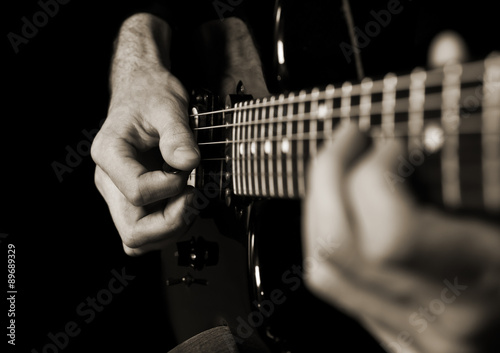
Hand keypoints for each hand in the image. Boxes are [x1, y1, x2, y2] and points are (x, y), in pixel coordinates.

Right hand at [91, 67, 199, 255]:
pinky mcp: (133, 199)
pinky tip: (182, 204)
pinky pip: (146, 230)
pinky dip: (167, 227)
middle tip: (193, 198)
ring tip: (190, 198)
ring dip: (172, 228)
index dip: (170, 186)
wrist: (143, 90)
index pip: (136, 192)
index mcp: (109, 154)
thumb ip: (178, 134)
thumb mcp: (167, 106)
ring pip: (138, 239)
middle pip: (133, 231)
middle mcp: (109, 180)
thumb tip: (188, 163)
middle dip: (171, 223)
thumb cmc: (149, 95)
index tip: (186, 167)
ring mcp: (120, 193)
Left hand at [302, 125, 499, 352]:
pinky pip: (331, 283)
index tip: (392, 143)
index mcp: (479, 292)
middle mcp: (436, 323)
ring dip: (318, 202)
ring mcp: (406, 333)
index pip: (394, 239)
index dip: (376, 177)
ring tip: (336, 165)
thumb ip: (474, 191)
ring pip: (324, 267)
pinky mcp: (388, 331)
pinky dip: (321, 233)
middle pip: (341, 247)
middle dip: (330, 175)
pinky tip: (338, 204)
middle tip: (351, 136)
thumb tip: (432, 135)